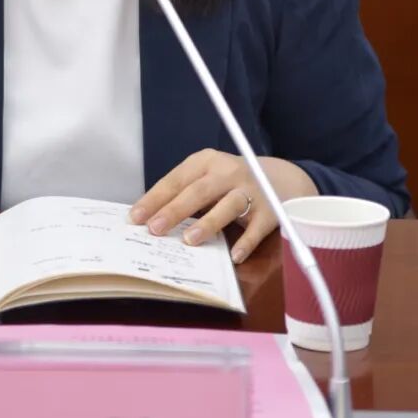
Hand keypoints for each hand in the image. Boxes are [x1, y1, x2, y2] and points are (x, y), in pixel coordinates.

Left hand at [128, 150, 315, 263]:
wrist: (281, 179)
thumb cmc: (231, 182)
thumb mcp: (208, 177)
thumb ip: (185, 193)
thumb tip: (150, 218)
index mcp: (206, 162)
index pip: (176, 180)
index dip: (155, 199)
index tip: (135, 217)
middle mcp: (228, 172)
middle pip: (199, 191)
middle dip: (175, 210)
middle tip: (155, 229)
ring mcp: (251, 190)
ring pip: (228, 205)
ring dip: (208, 223)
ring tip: (189, 240)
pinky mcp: (271, 209)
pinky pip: (257, 227)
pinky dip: (246, 242)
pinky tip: (234, 256)